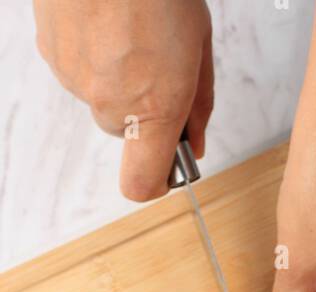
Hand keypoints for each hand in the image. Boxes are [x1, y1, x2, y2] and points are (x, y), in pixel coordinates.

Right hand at [34, 0, 212, 200]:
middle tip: (160, 65)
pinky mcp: (51, 51)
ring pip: (99, 96)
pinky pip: (76, 67)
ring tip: (131, 29)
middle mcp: (108, 102)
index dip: (156, 183)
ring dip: (116, 75)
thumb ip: (198, 104)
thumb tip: (195, 142)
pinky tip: (105, 19)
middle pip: (124, 131)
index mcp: (153, 108)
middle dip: (143, 109)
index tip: (169, 171)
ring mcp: (74, 77)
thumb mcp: (199, 46)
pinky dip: (91, 52)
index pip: (141, 183)